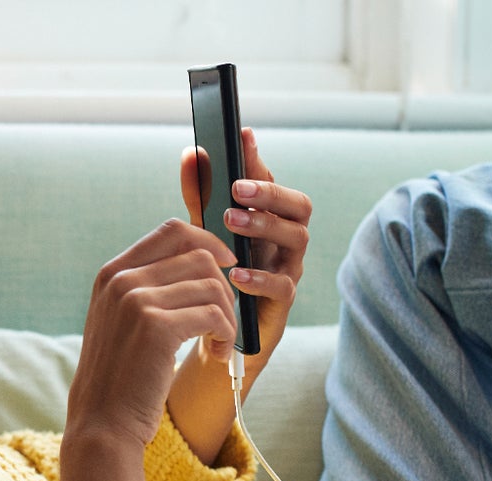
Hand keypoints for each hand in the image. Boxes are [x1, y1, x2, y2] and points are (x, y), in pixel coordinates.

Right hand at [70, 219, 237, 448]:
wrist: (103, 423)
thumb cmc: (121, 377)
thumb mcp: (122, 321)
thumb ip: (147, 288)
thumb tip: (201, 260)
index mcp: (112, 274)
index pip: (172, 231)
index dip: (208, 241)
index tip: (226, 266)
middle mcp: (121, 280)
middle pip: (199, 255)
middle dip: (224, 287)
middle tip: (224, 321)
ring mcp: (136, 301)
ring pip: (212, 285)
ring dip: (228, 316)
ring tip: (221, 344)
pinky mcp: (157, 327)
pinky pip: (214, 315)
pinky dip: (226, 335)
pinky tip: (219, 356)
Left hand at [178, 127, 311, 368]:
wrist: (218, 334)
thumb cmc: (217, 274)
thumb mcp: (204, 232)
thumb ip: (200, 196)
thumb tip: (191, 154)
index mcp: (269, 218)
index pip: (270, 181)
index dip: (258, 159)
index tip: (241, 135)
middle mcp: (285, 239)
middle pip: (299, 206)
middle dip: (270, 192)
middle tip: (238, 188)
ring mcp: (288, 269)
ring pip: (297, 239)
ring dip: (265, 225)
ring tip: (231, 221)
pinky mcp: (283, 302)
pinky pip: (283, 285)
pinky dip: (260, 277)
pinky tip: (235, 273)